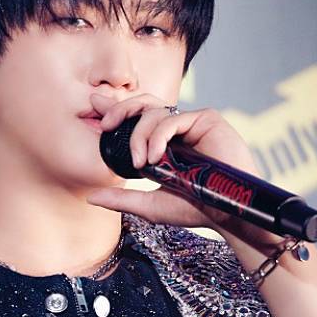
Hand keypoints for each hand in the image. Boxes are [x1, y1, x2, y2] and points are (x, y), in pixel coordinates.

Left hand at [87, 91, 277, 247]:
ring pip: (153, 111)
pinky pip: (172, 118)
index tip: (94, 105)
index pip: (135, 119)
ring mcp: (191, 123)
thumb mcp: (149, 205)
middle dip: (119, 108)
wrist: (226, 213)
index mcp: (162, 144)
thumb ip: (121, 198)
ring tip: (142, 162)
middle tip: (105, 125)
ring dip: (140, 135)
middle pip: (142, 104)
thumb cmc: (194, 209)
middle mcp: (176, 131)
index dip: (115, 109)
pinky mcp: (206, 119)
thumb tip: (90, 197)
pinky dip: (158, 135)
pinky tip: (155, 157)